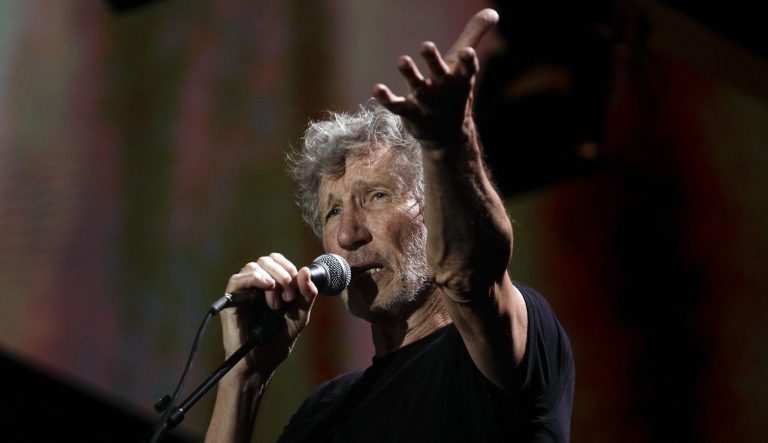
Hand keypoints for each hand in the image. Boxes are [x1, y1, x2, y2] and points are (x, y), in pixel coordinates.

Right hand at [219, 253, 318, 378]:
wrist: (261, 363)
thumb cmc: (278, 341)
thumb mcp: (300, 315)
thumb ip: (307, 294)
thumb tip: (305, 270)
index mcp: (271, 285)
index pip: (278, 260)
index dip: (289, 268)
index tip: (296, 291)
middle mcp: (255, 285)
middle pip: (267, 260)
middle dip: (283, 274)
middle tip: (289, 297)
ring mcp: (243, 292)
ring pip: (253, 266)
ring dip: (272, 280)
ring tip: (276, 304)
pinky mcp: (231, 301)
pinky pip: (237, 279)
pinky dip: (254, 278)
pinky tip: (267, 288)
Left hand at [372, 8, 498, 146]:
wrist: (448, 136)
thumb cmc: (454, 92)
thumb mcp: (463, 65)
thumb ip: (474, 36)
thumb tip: (493, 11)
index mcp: (460, 79)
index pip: (467, 69)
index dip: (467, 62)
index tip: (466, 52)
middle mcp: (444, 91)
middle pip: (439, 75)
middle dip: (433, 62)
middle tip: (426, 45)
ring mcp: (427, 105)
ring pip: (418, 89)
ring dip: (411, 75)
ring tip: (403, 60)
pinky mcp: (411, 114)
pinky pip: (398, 107)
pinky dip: (387, 99)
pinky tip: (377, 89)